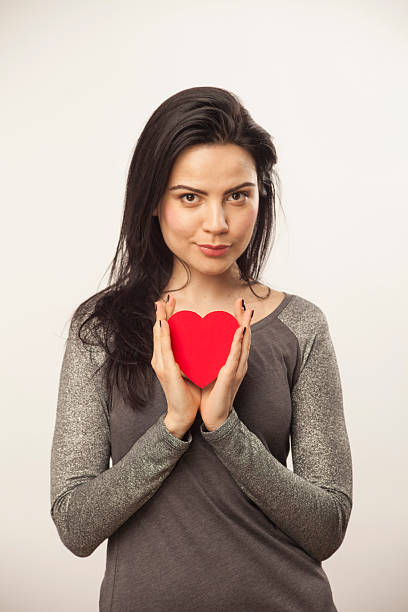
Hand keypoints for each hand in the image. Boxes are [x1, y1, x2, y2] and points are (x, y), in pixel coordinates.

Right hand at [151, 295, 200, 436]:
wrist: (182, 415)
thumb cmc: (187, 394)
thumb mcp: (188, 372)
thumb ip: (190, 360)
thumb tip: (199, 348)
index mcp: (165, 359)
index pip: (164, 333)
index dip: (166, 316)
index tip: (170, 302)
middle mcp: (159, 360)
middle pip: (158, 331)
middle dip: (161, 313)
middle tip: (165, 297)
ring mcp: (161, 365)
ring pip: (159, 337)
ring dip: (161, 318)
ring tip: (163, 304)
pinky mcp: (167, 371)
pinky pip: (165, 350)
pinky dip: (164, 335)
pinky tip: (165, 324)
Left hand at [200, 297, 252, 430]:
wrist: (214, 418)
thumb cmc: (211, 396)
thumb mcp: (211, 372)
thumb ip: (209, 360)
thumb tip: (199, 346)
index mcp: (234, 362)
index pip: (238, 337)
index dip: (239, 320)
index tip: (237, 304)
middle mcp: (239, 364)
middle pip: (245, 337)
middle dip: (244, 318)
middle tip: (242, 301)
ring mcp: (236, 370)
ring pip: (244, 344)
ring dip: (245, 326)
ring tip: (245, 311)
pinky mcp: (230, 377)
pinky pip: (235, 357)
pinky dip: (238, 343)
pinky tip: (239, 332)